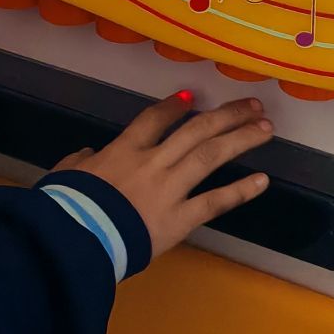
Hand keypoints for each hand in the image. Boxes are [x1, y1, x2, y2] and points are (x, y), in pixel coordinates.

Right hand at [53, 94, 272, 259]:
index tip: (194, 97)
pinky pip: (215, 202)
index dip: (175, 106)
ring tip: (266, 128)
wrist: (75, 237)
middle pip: (196, 130)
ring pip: (211, 155)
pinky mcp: (180, 218)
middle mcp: (153, 161)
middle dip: (227, 115)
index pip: (154, 119)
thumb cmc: (66, 205)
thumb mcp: (67, 174)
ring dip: (241, 139)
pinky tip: (262, 181)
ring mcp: (170, 188)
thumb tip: (88, 157)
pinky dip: (240, 191)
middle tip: (253, 104)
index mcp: (124, 150)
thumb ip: (81, 162)